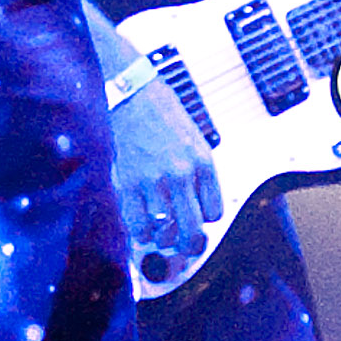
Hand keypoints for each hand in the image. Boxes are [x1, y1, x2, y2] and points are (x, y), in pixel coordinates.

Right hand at [87, 7, 220, 288]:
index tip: (197, 217)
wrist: (132, 93)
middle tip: (185, 247)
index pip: (214, 213)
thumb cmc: (163, 113)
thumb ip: (199, 173)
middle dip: (190, 246)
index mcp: (203, 163)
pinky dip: (140, 233)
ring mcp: (153, 181)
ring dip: (162, 239)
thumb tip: (199, 206)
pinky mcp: (127, 183)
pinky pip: (136, 225)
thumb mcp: (195, 139)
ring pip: (164, 234)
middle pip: (193, 232)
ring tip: (159, 233)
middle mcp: (181, 175)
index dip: (205, 219)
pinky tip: (141, 226)